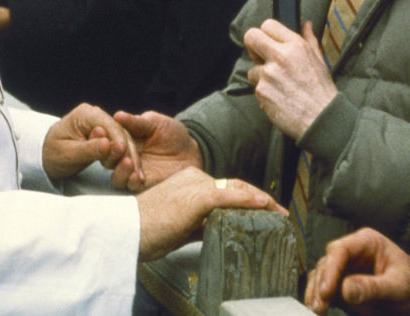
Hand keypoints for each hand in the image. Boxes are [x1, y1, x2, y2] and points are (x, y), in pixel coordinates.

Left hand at [41, 102, 139, 181]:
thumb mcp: (68, 154)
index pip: (110, 126)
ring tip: (136, 175)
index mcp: (86, 114)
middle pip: (120, 132)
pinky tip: (133, 171)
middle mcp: (96, 115)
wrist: (45, 156)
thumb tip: (109, 145)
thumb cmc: (52, 154)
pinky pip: (119, 145)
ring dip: (130, 157)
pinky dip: (126, 158)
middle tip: (134, 172)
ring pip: (123, 139)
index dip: (120, 143)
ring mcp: (102, 124)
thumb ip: (88, 149)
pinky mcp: (105, 135)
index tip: (127, 160)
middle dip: (127, 152)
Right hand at [111, 110, 201, 190]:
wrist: (192, 152)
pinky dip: (131, 181)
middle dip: (110, 154)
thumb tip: (118, 115)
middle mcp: (124, 157)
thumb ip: (137, 122)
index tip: (101, 131)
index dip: (103, 136)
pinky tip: (136, 176)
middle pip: (108, 159)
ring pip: (116, 176)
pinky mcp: (143, 185)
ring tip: (127, 162)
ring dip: (119, 170)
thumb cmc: (173, 134)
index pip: (108, 140)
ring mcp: (132, 172)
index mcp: (124, 140)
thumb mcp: (156, 123)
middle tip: (118, 148)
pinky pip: (131, 187)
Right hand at [136, 166, 282, 260]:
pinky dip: (249, 200)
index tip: (266, 210)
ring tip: (279, 213)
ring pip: (237, 189)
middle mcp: (195, 177)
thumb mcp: (181, 226)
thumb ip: (202, 223)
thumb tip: (221, 228)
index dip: (249, 197)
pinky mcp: (197, 197)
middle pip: (236, 186)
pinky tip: (264, 205)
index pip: (227, 187)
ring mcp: (196, 185)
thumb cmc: (149, 231)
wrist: (129, 232)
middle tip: (280, 213)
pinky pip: (230, 196)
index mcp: (189, 181)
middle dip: (261, 199)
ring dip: (261, 202)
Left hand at [243, 19, 336, 140]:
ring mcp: (268, 74)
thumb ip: (309, 40)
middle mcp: (280, 56)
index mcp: (296, 45)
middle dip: (253, 46)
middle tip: (261, 57)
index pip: (268, 25)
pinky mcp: (261, 92)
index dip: (266, 33)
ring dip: (261, 77)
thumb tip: (306, 24)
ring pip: (252, 69)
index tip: (268, 42)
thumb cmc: (321, 90)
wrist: (321, 118)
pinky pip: (257, 88)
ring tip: (280, 86)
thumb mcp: (319, 60)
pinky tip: (280, 98)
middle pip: (251, 37)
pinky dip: (265, 93)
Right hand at [304, 227, 409, 314]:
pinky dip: (319, 299)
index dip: (330, 269)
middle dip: (320, 283)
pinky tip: (317, 310)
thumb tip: (345, 290)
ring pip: (321, 275)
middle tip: (319, 306)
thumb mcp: (400, 288)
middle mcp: (353, 252)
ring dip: (316, 292)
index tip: (327, 291)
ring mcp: (347, 269)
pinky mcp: (343, 286)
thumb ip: (374, 288)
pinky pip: (325, 290)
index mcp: (367, 242)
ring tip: (316, 310)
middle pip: (327, 262)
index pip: (341, 250)